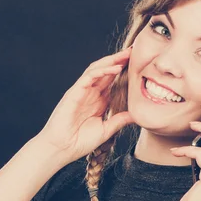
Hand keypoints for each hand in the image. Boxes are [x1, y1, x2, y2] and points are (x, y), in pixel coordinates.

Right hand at [38, 46, 134, 163]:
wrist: (61, 149)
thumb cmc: (79, 142)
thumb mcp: (106, 130)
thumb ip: (119, 121)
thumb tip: (136, 115)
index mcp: (98, 101)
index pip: (112, 81)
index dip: (124, 72)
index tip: (139, 64)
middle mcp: (90, 94)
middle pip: (106, 71)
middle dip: (119, 60)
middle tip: (134, 51)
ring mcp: (81, 92)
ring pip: (97, 69)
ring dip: (111, 61)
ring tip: (126, 54)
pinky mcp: (74, 93)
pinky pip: (88, 77)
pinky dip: (102, 71)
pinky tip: (115, 68)